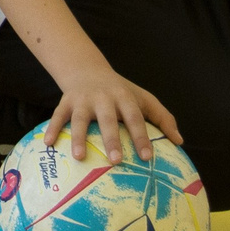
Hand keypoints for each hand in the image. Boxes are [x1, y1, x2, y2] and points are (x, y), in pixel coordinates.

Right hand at [41, 70, 180, 164]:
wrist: (88, 69)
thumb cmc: (121, 92)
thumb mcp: (143, 98)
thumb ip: (162, 118)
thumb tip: (180, 142)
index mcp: (124, 97)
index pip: (135, 117)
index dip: (141, 136)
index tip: (147, 157)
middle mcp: (103, 97)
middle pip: (108, 119)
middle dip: (111, 139)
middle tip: (115, 161)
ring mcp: (83, 99)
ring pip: (81, 118)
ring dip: (79, 137)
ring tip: (80, 157)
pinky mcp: (66, 101)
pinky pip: (58, 116)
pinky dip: (53, 129)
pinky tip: (49, 144)